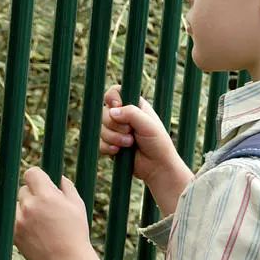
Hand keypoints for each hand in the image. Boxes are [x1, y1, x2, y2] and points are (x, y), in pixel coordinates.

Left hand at [14, 168, 103, 259]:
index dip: (37, 177)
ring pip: (18, 206)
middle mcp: (30, 206)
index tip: (41, 183)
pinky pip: (15, 221)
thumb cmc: (76, 232)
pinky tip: (37, 232)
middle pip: (24, 190)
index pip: (31, 173)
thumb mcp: (78, 206)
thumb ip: (67, 187)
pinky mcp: (15, 234)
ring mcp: (20, 221)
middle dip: (34, 195)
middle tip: (47, 208)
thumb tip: (59, 178)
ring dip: (26, 210)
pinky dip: (23, 223)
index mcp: (46, 196)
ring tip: (42, 223)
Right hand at [100, 85, 193, 214]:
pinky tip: (119, 152)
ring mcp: (117, 132)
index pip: (115, 92)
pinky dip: (108, 147)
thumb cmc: (158, 143)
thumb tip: (111, 111)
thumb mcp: (148, 124)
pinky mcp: (112, 146)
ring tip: (129, 144)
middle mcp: (124, 117)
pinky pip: (100, 143)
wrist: (158, 167)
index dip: (112, 97)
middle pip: (105, 112)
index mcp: (134, 106)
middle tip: (130, 133)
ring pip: (101, 129)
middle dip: (115, 125)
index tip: (116, 105)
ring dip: (114, 138)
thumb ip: (131, 113)